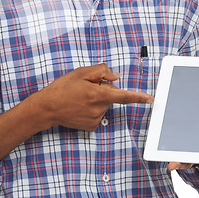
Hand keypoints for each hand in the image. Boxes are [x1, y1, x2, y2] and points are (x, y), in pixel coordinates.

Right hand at [37, 63, 153, 131]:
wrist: (47, 108)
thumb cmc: (62, 88)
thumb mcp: (80, 73)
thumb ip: (101, 71)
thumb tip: (116, 76)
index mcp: (98, 94)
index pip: (123, 96)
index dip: (139, 97)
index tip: (151, 99)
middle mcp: (99, 109)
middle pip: (110, 96)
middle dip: (103, 89)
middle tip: (85, 87)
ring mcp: (95, 119)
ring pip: (104, 105)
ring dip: (97, 99)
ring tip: (79, 97)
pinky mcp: (91, 126)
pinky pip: (98, 113)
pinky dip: (92, 108)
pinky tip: (80, 106)